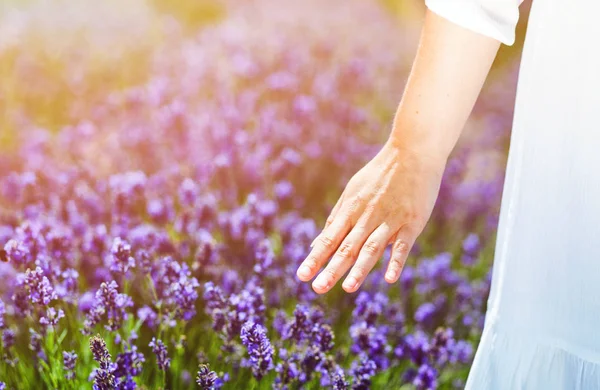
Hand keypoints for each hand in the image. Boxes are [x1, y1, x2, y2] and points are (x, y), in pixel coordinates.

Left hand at [296, 139, 445, 293]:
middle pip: (347, 247)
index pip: (329, 239)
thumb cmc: (380, 174)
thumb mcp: (353, 192)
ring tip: (347, 288)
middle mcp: (367, 216)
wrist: (413, 151)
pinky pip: (402, 244)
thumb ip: (336, 219)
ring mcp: (390, 219)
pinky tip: (389, 278)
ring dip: (360, 268)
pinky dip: (396, 261)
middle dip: (332, 268)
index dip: (315, 258)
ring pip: (372, 247)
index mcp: (351, 209)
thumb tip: (315, 245)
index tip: (301, 276)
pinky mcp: (412, 222)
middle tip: (317, 288)